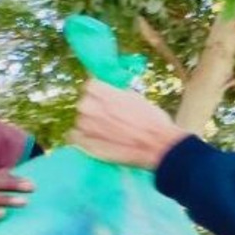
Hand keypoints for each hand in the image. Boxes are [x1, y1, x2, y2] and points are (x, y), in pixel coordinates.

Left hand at [68, 80, 188, 169]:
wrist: (159, 147)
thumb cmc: (154, 123)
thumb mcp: (139, 99)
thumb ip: (120, 95)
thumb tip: (115, 95)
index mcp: (103, 93)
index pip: (90, 87)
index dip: (99, 94)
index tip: (105, 100)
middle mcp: (90, 106)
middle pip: (85, 103)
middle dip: (95, 110)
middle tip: (110, 119)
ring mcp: (86, 126)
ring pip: (82, 121)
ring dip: (91, 125)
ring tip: (107, 133)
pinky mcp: (85, 143)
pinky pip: (75, 137)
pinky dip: (84, 139)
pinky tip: (97, 141)